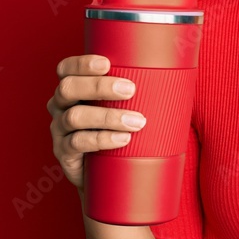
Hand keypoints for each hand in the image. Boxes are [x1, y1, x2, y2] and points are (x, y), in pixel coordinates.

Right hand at [46, 54, 145, 194]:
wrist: (109, 174)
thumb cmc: (122, 130)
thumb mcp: (126, 106)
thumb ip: (139, 87)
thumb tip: (178, 69)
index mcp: (73, 88)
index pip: (66, 69)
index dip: (82, 64)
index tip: (107, 63)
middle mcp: (61, 106)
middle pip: (68, 89)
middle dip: (99, 86)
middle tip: (131, 90)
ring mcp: (60, 131)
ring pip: (75, 117)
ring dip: (108, 117)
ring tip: (137, 122)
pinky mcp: (64, 154)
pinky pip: (77, 144)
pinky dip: (102, 139)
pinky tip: (122, 139)